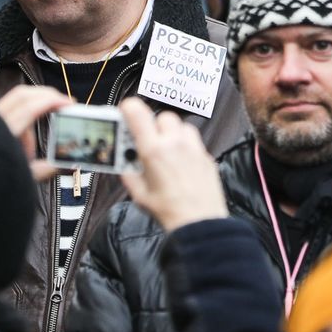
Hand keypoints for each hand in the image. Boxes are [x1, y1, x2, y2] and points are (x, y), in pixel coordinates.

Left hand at [0, 85, 73, 181]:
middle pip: (23, 95)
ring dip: (37, 101)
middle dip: (47, 94)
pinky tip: (34, 127)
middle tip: (65, 102)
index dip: (52, 101)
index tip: (70, 103)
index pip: (30, 108)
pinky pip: (10, 107)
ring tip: (53, 112)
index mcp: (4, 134)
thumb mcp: (20, 179)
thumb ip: (43, 170)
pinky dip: (26, 110)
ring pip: (16, 98)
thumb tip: (67, 164)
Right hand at [118, 98, 226, 230]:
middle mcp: (174, 143)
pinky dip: (186, 146)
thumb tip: (125, 161)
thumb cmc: (168, 211)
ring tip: (168, 151)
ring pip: (181, 126)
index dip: (129, 108)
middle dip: (153, 126)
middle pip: (162, 116)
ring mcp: (193, 148)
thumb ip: (129, 172)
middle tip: (149, 142)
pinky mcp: (206, 157)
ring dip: (172, 133)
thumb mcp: (138, 194)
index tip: (126, 114)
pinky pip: (194, 141)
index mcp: (153, 150)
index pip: (137, 112)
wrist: (198, 223)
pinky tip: (182, 164)